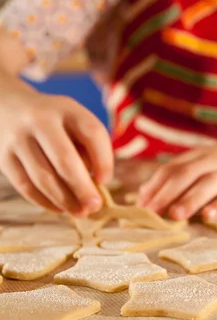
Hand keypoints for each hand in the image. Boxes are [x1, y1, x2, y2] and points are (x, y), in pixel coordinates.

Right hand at [0, 89, 113, 215]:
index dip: (103, 159)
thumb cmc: (53, 121)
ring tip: (80, 212)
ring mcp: (19, 139)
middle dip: (82, 187)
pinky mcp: (4, 157)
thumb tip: (96, 186)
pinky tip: (60, 208)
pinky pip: (26, 186)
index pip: (92, 132)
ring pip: (43, 177)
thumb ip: (87, 146)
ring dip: (64, 200)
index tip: (105, 180)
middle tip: (95, 206)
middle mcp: (41, 120)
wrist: (7, 107)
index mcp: (66, 108)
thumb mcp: (72, 119)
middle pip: (65, 158)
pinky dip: (45, 201)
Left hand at [137, 138, 216, 220]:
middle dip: (168, 193)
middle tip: (152, 212)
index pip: (173, 167)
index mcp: (198, 156)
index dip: (156, 185)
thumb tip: (142, 194)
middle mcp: (213, 162)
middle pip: (187, 174)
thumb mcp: (202, 163)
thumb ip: (175, 176)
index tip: (141, 204)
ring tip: (175, 215)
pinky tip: (209, 216)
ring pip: (208, 184)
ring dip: (191, 200)